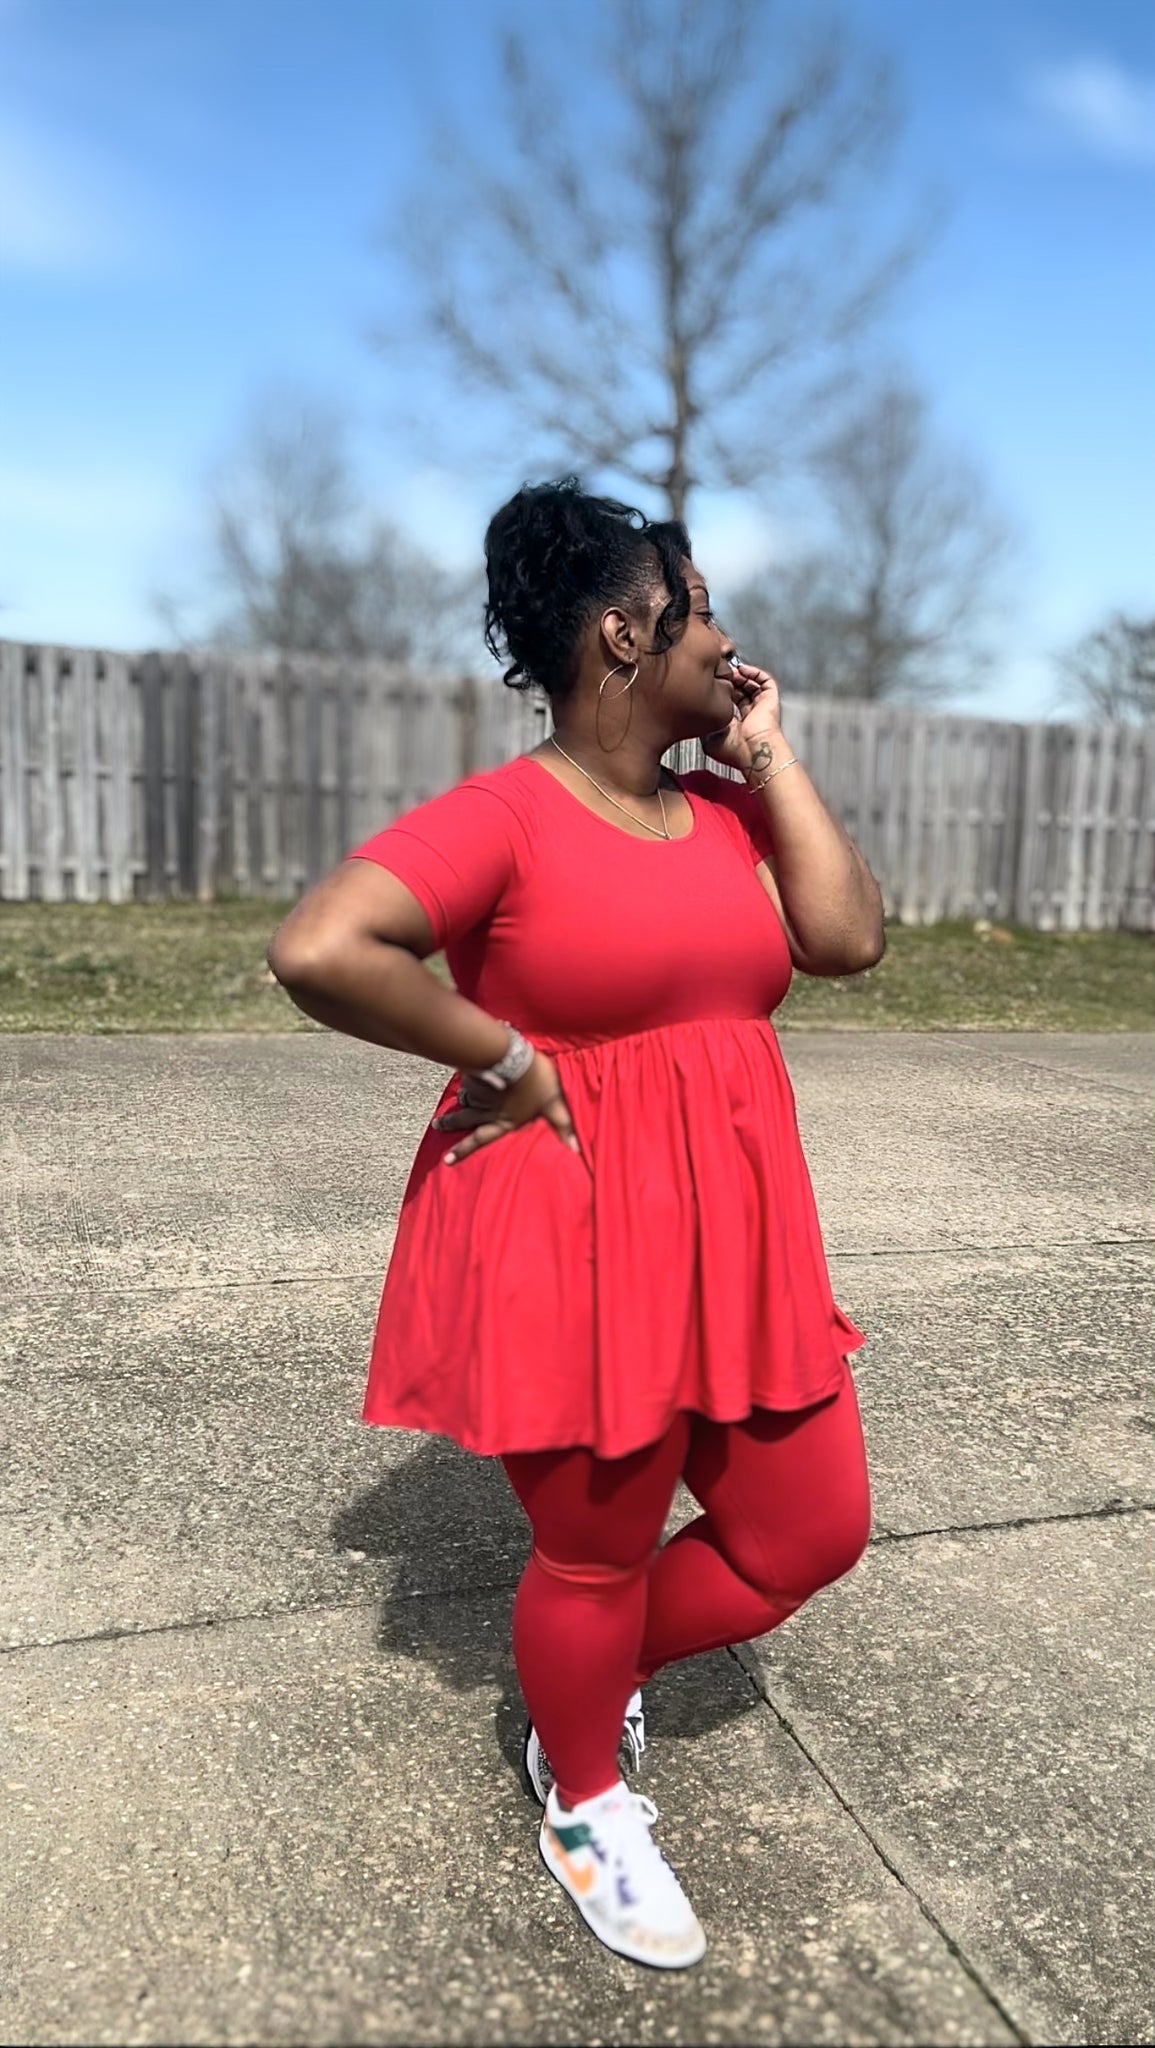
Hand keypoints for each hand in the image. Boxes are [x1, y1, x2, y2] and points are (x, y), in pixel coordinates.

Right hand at [432, 1050, 583, 1164]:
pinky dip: (464, 1081)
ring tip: (445, 1105)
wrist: (514, 1056)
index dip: (463, 1150)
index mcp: (504, 1120)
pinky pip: (466, 1081)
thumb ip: (563, 1125)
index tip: (446, 1160)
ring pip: (463, 1100)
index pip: (481, 1139)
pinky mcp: (474, 1075)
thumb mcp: (554, 1104)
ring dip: (454, 1103)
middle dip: (449, 1124)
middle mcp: (486, 1110)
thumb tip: (576, 1149)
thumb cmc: (537, 1082)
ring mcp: (478, 1092)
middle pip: (464, 1119)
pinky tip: (463, 1076)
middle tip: (436, 1125)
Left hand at [701, 662, 782, 772]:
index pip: (729, 702)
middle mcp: (750, 715)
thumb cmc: (735, 750)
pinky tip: (742, 670)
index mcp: (737, 725)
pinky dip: (754, 672)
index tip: (710, 684)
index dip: (720, 691)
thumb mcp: (709, 739)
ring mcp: (761, 706)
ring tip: (729, 671)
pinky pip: (765, 680)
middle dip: (729, 681)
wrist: (753, 750)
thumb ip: (704, 724)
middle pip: (740, 690)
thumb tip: (698, 714)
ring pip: (751, 684)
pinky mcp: (770, 698)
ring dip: (740, 676)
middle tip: (719, 674)